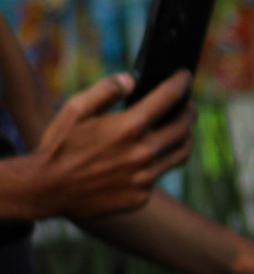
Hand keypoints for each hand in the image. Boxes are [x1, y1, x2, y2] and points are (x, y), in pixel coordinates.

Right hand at [24, 71, 194, 218]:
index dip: (181, 82)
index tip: (185, 76)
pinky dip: (158, 164)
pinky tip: (148, 158)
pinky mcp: (140, 197)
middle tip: (187, 106)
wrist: (44, 190)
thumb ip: (106, 89)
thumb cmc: (59, 145)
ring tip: (180, 130)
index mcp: (129, 127)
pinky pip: (159, 176)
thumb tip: (132, 79)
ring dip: (184, 138)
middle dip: (189, 111)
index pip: (171, 97)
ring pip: (180, 153)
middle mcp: (143, 153)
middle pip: (184, 126)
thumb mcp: (75, 109)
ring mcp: (144, 178)